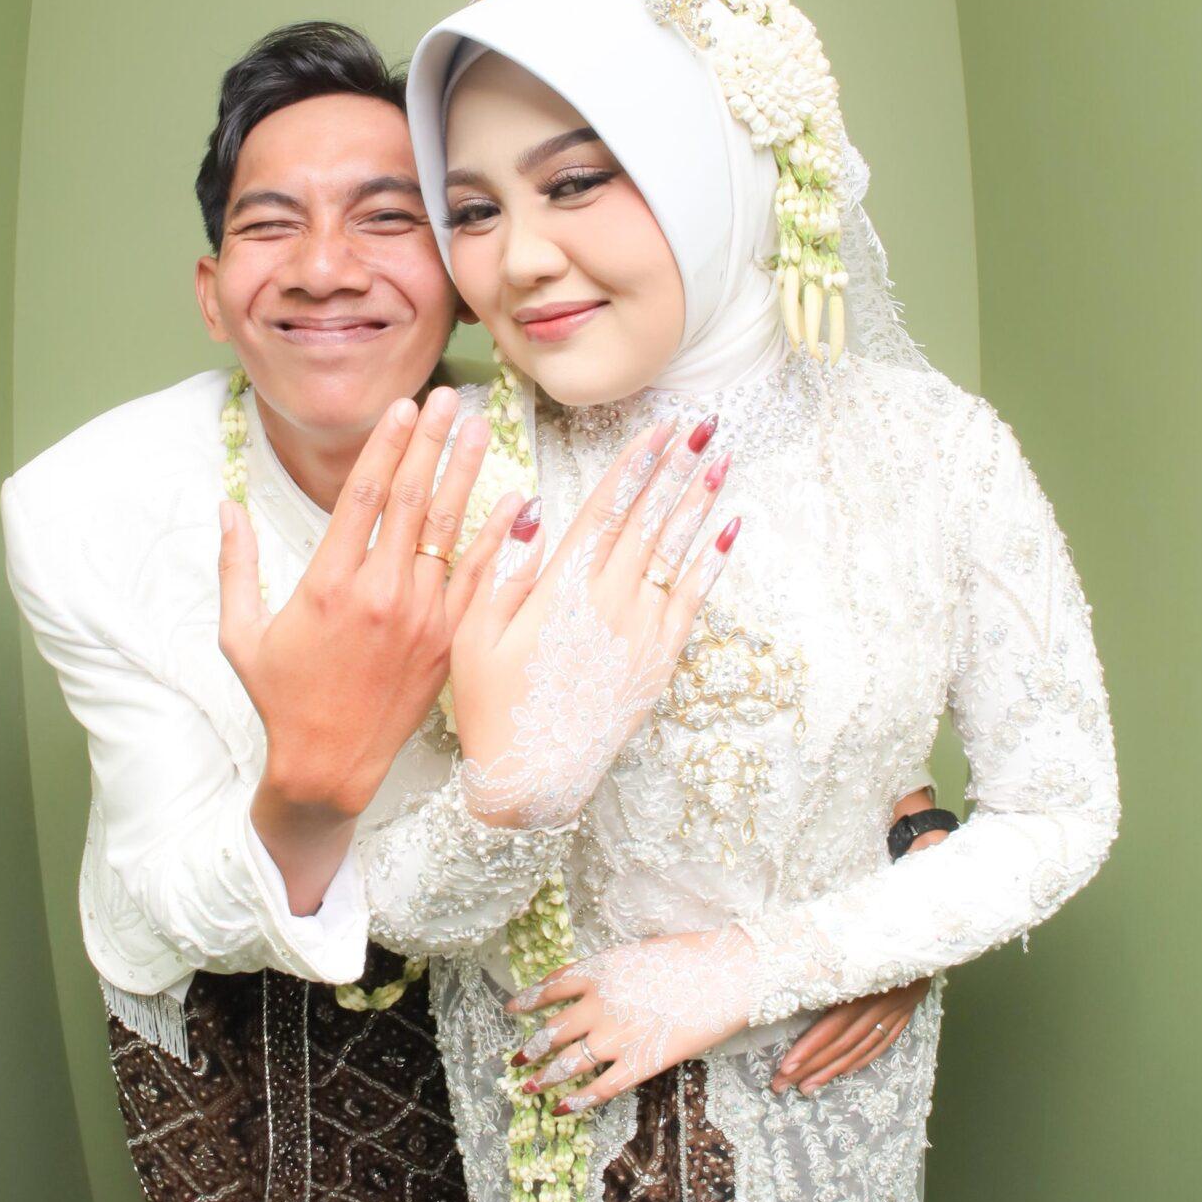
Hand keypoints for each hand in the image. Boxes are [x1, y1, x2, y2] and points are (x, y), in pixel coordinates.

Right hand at [218, 387, 523, 904]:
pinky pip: (479, 579)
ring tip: (480, 427)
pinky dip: (499, 536)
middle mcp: (380, 594)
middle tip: (449, 398)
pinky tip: (516, 498)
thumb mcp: (240, 633)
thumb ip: (236, 565)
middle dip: (432, 442)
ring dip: (466, 472)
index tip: (403, 407)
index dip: (386, 445)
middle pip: (413, 499)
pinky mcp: (448, 642)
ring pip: (449, 530)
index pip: (363, 495)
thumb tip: (225, 506)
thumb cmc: (281, 699)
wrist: (329, 768)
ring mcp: (421, 618)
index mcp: (328, 584)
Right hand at [447, 415, 740, 828]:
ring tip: (720, 459)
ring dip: (699, 501)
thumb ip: (502, 567)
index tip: (655, 429)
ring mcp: (641, 630)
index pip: (608, 509)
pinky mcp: (658, 659)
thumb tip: (531, 507)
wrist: (534, 777)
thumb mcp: (473, 634)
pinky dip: (712, 562)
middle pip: (650, 519)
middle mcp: (610, 601)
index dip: (634, 464)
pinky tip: (728, 529)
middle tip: (702, 424)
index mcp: (563, 588)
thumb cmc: (492, 705)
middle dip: (675, 467)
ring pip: (675, 551)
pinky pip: (693, 600)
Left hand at [505, 924, 758, 1113]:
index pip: (550, 988)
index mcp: (597, 971)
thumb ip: (608, 971)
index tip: (512, 1008)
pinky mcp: (640, 1063)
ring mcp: (617, 1036)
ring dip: (545, 1076)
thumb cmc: (689, 957)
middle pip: (552, 1030)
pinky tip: (563, 1109)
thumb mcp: (636, 953)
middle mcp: (599, 1004)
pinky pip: (601, 1088)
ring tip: (530, 1086)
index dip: (527, 1001)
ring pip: (569, 1062)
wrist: (727, 974)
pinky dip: (579, 1101)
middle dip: (530, 1048)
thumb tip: (590, 985)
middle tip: (516, 1060)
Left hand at [768, 786, 940, 1092]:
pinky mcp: (908, 1005)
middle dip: (811, 1064)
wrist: (942, 891)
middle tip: (781, 1085)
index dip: (811, 1047)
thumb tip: (786, 936)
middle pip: (845, 1039)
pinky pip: (883, 1040)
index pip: (836, 1020)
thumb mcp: (862, 902)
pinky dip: (859, 1059)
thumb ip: (834, 918)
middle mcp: (890, 992)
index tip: (783, 1066)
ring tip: (802, 1088)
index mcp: (874, 972)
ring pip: (863, 1045)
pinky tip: (837, 1073)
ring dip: (831, 1069)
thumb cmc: (891, 892)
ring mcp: (902, 1001)